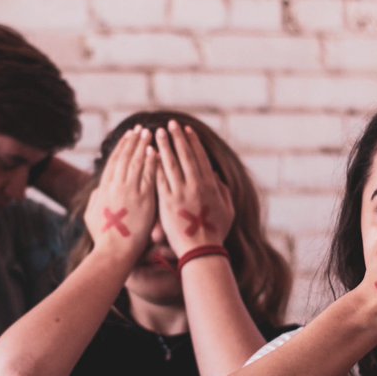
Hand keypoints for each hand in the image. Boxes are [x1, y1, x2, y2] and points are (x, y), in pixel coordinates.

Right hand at [84, 127, 157, 261]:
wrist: (114, 252)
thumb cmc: (103, 239)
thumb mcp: (91, 216)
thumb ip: (96, 200)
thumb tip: (98, 190)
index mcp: (104, 189)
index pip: (113, 162)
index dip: (120, 148)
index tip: (127, 136)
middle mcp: (116, 186)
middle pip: (125, 158)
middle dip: (132, 141)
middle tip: (139, 129)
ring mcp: (129, 191)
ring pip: (136, 163)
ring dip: (142, 146)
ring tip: (148, 133)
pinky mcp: (143, 199)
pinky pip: (148, 175)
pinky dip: (151, 161)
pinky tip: (155, 150)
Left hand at [154, 121, 233, 256]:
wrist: (201, 251)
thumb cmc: (215, 233)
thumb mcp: (227, 209)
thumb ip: (223, 190)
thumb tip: (216, 174)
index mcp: (210, 185)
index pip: (200, 157)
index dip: (192, 142)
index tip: (186, 130)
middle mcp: (195, 185)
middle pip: (184, 156)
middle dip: (177, 138)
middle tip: (170, 124)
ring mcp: (180, 193)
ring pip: (170, 164)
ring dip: (163, 146)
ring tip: (156, 133)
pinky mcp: (166, 202)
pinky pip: (159, 179)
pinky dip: (154, 165)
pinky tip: (149, 154)